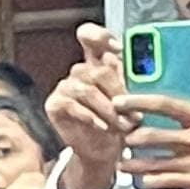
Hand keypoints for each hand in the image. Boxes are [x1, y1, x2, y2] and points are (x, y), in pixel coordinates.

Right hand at [39, 27, 131, 188]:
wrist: (104, 152)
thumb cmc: (119, 123)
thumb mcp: (130, 101)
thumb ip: (130, 80)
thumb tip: (134, 63)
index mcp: (97, 63)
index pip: (89, 36)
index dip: (100, 36)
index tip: (118, 49)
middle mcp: (79, 72)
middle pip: (95, 70)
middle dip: (118, 92)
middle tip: (133, 112)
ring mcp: (65, 86)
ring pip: (86, 90)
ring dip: (107, 109)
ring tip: (122, 125)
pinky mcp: (55, 104)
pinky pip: (72, 105)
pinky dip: (91, 117)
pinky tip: (103, 126)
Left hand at [117, 98, 189, 188]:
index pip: (166, 104)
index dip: (139, 102)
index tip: (119, 102)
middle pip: (153, 135)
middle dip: (131, 136)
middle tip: (120, 135)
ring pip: (153, 162)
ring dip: (132, 163)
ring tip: (121, 161)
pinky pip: (163, 182)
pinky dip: (147, 181)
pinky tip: (138, 179)